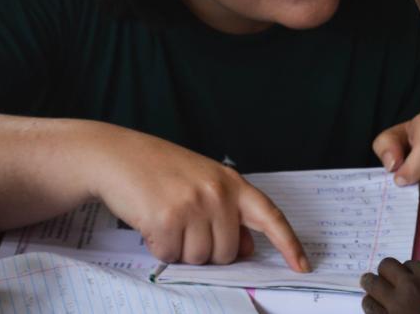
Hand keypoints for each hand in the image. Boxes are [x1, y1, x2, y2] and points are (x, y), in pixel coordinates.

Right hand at [90, 131, 309, 271]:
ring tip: (166, 219)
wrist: (118, 155)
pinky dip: (159, 247)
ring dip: (180, 249)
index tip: (302, 265)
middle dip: (205, 249)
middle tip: (184, 225)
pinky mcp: (167, 219)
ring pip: (199, 258)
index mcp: (231, 182)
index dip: (289, 243)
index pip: (270, 216)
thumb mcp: (203, 183)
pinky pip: (171, 256)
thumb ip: (228, 213)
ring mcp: (193, 205)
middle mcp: (217, 193)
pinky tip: (151, 223)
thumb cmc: (160, 170)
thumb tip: (247, 248)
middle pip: (227, 253)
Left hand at [360, 258, 419, 313]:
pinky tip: (374, 306)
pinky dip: (371, 305)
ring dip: (373, 288)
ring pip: (372, 285)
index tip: (409, 279)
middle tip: (383, 277)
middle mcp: (408, 286)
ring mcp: (394, 304)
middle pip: (386, 266)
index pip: (409, 263)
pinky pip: (369, 307)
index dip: (408, 272)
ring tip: (372, 291)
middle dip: (385, 272)